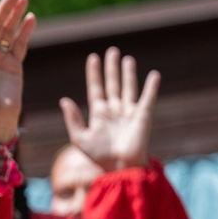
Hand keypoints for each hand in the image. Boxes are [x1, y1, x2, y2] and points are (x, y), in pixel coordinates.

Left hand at [61, 46, 155, 172]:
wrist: (119, 167)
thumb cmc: (98, 156)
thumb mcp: (79, 138)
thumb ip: (73, 118)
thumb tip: (64, 99)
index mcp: (98, 114)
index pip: (95, 88)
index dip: (94, 74)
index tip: (92, 58)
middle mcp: (114, 110)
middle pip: (112, 84)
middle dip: (111, 68)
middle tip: (111, 51)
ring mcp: (129, 112)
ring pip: (128, 87)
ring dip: (128, 73)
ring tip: (127, 58)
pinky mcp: (143, 116)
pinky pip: (148, 98)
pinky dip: (151, 87)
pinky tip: (153, 75)